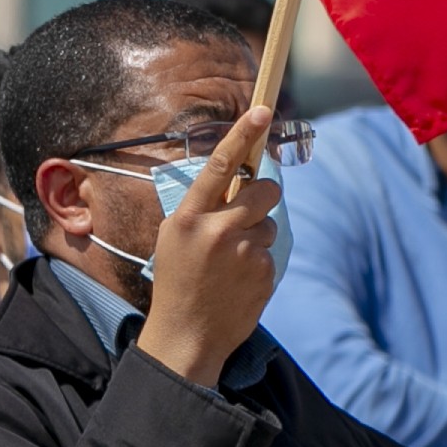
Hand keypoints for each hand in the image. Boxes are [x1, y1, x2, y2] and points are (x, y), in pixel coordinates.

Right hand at [134, 98, 284, 389]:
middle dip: (262, 196)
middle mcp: (217, 231)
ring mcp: (243, 252)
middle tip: (247, 214)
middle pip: (263, 190)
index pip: (218, 167)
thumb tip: (242, 183)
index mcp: (188, 218)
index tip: (262, 110)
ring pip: (269, 223)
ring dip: (257, 235)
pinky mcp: (263, 271)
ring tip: (230, 262)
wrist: (186, 336)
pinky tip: (238, 281)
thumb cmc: (177, 282)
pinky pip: (271, 251)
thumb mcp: (175, 240)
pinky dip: (258, 262)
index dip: (241, 135)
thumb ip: (204, 211)